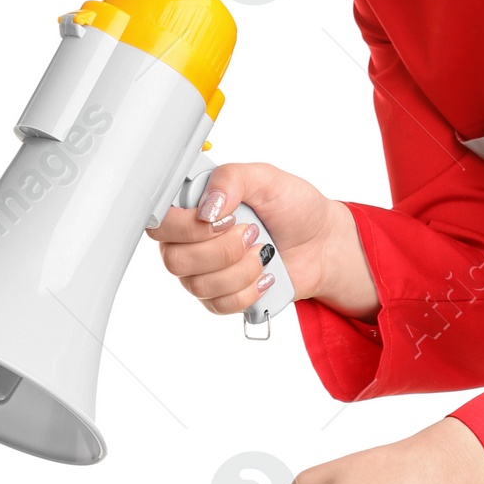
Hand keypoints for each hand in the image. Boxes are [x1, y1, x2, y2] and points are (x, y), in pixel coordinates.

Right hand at [147, 161, 378, 318]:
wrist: (322, 242)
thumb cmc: (294, 207)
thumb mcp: (267, 178)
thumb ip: (232, 179)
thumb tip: (207, 207)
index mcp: (193, 207)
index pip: (160, 224)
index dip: (187, 227)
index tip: (223, 219)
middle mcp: (190, 241)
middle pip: (174, 260)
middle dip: (222, 249)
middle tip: (253, 233)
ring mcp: (204, 272)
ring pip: (197, 285)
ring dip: (239, 270)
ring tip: (264, 252)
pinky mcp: (221, 297)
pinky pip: (219, 305)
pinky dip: (248, 291)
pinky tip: (265, 274)